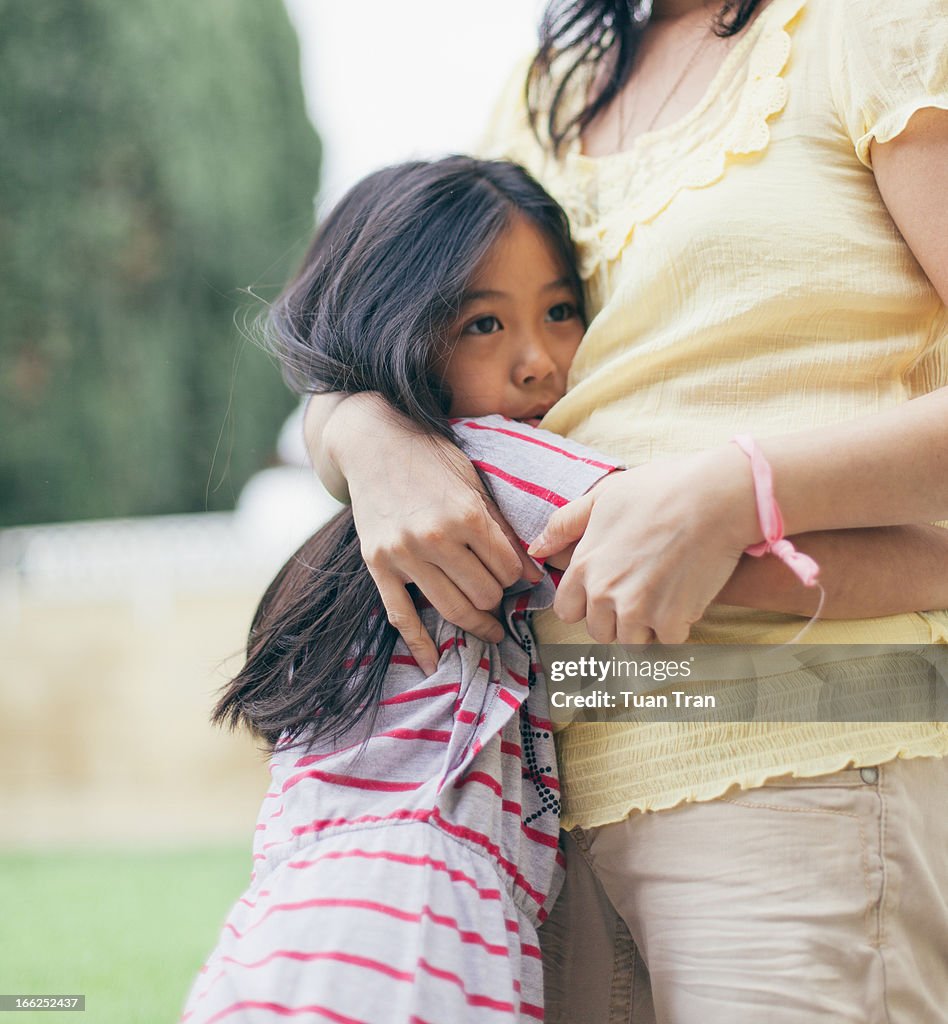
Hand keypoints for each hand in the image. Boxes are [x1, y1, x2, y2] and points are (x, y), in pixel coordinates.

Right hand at [327, 395, 539, 672]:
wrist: (373, 442)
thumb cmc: (431, 457)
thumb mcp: (473, 482)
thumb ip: (501, 528)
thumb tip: (531, 571)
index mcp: (465, 514)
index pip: (507, 568)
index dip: (516, 575)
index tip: (516, 576)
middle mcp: (435, 538)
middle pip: (483, 594)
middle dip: (497, 598)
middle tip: (499, 594)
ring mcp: (403, 555)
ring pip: (452, 609)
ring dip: (475, 621)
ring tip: (488, 626)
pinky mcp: (378, 566)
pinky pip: (401, 616)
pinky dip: (419, 644)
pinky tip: (434, 662)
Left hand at [529, 446, 759, 642]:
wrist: (716, 497)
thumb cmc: (661, 489)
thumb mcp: (605, 496)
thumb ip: (566, 524)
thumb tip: (536, 549)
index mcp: (585, 566)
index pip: (567, 610)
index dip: (587, 602)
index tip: (608, 590)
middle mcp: (604, 593)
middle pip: (600, 631)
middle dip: (618, 617)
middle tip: (643, 589)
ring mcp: (638, 609)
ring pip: (633, 640)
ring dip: (648, 625)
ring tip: (664, 591)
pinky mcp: (672, 620)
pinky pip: (669, 640)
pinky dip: (679, 625)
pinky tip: (687, 595)